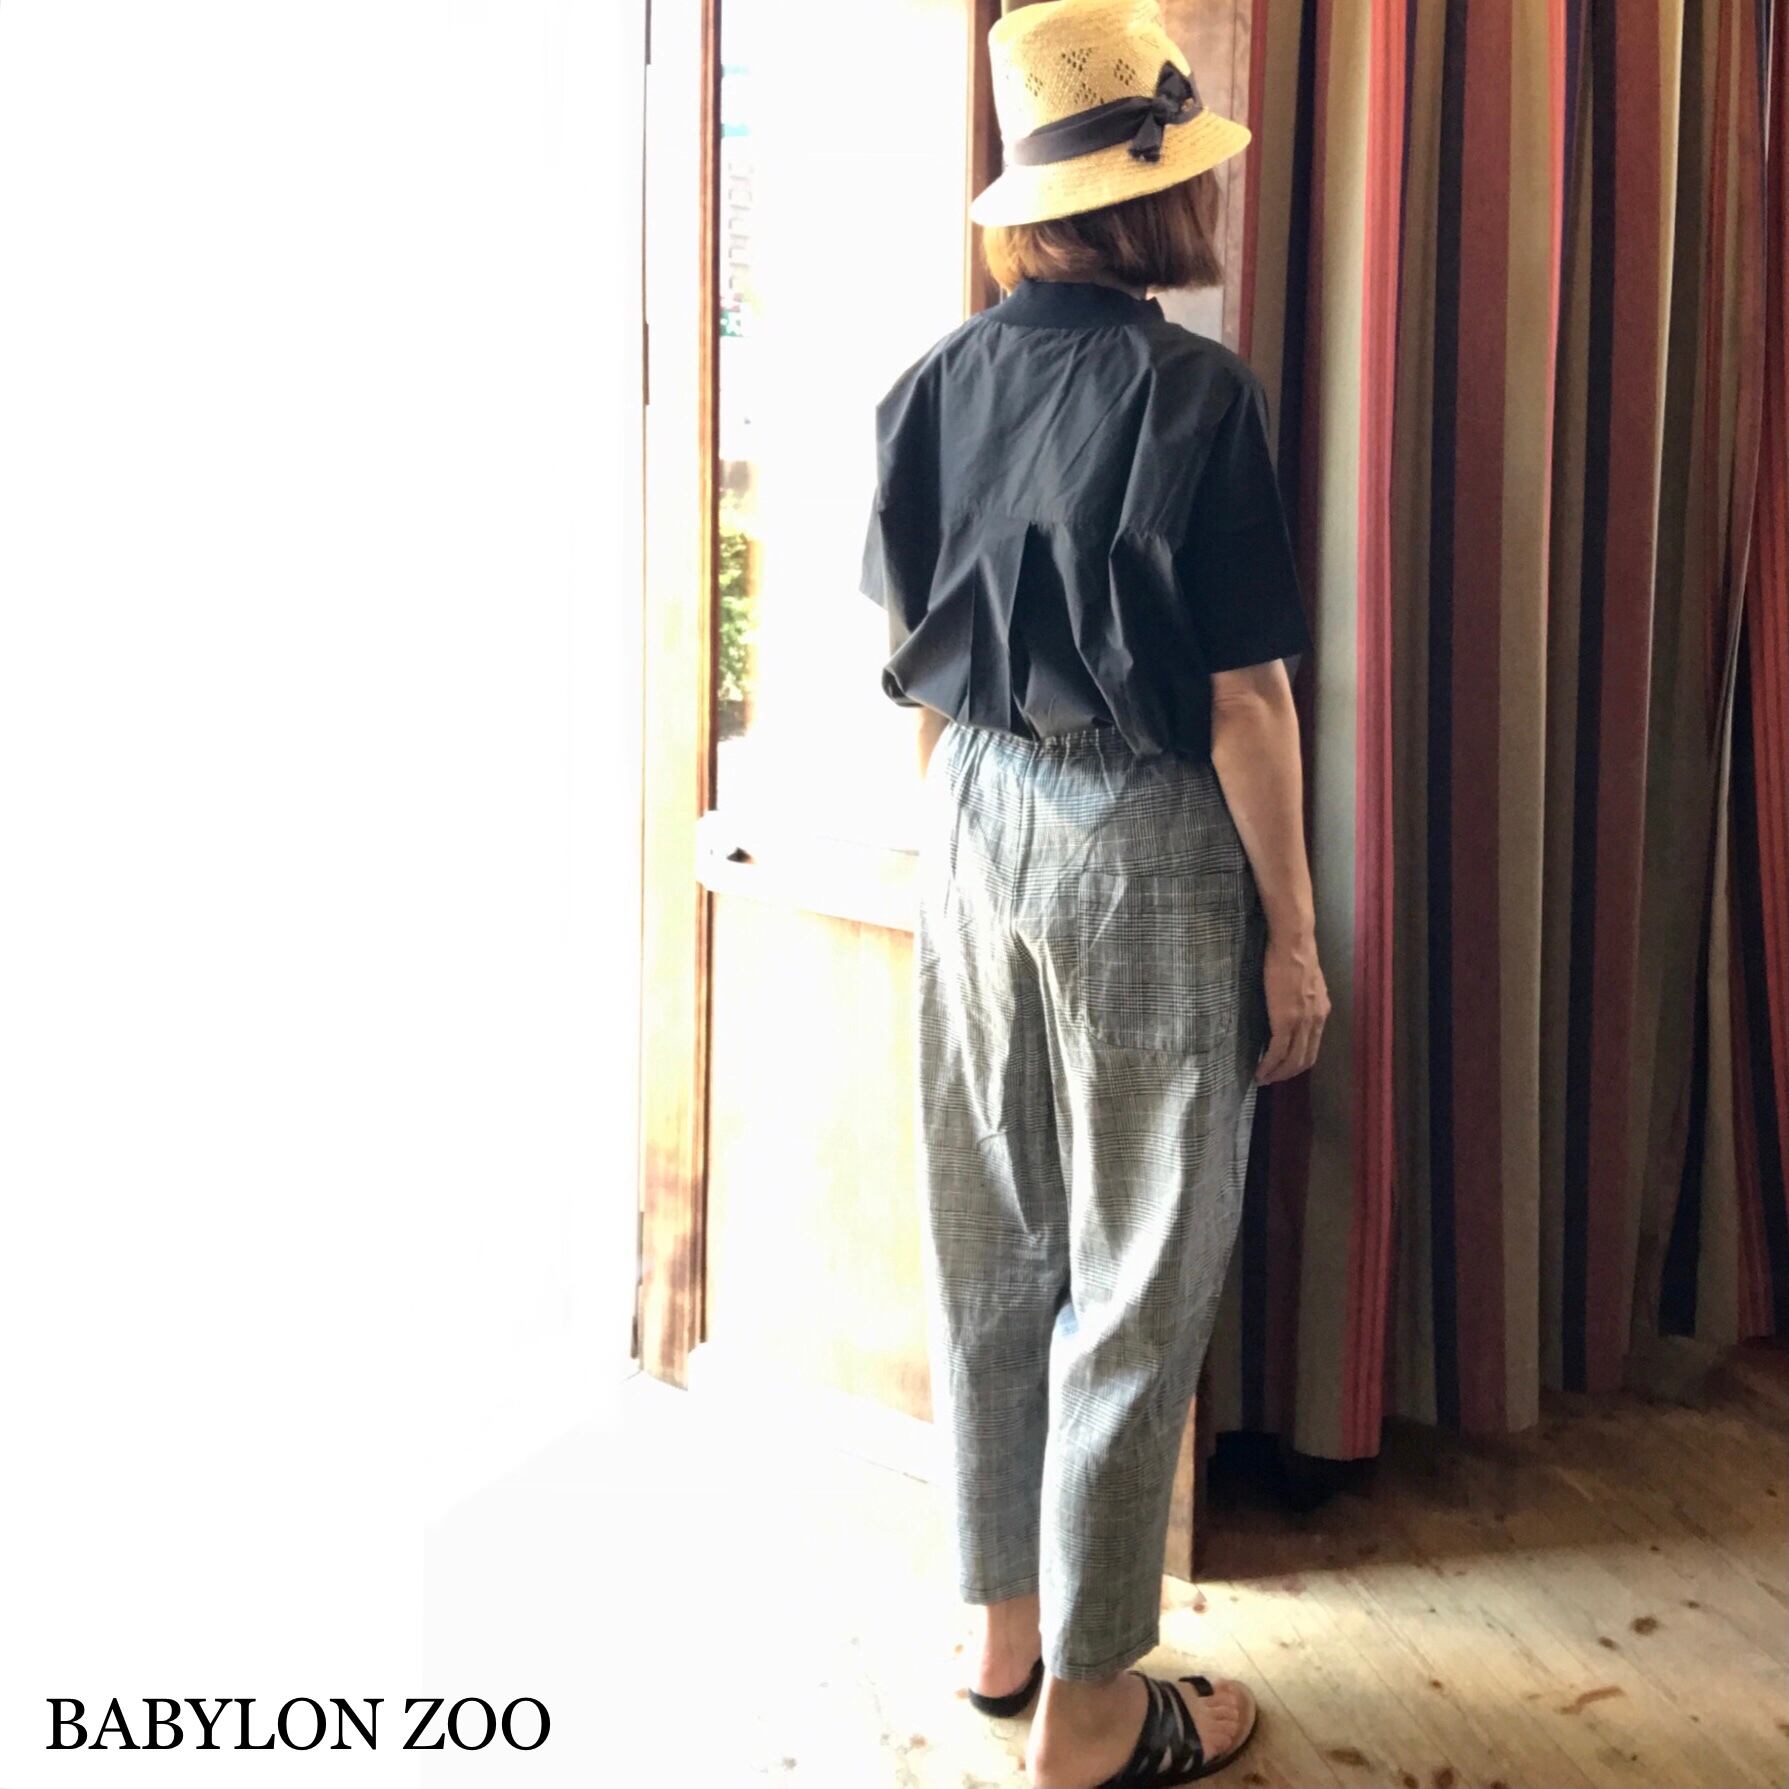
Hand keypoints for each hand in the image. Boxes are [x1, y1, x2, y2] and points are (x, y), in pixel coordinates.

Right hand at [1255, 930, 1328, 1083]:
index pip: (1313, 1047)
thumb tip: (1292, 1004)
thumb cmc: (1295, 954)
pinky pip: (1277, 1051)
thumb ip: (1303, 997)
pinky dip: (1268, 1065)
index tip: (1283, 1068)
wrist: (1293, 944)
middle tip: (1271, 1079)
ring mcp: (1302, 1022)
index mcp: (1321, 1011)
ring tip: (1263, 1079)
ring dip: (1277, 1074)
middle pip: (1304, 1059)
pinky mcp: (1285, 1020)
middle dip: (1287, 1074)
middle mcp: (1316, 1020)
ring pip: (1292, 1060)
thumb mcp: (1307, 981)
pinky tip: (1259, 1070)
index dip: (1298, 1063)